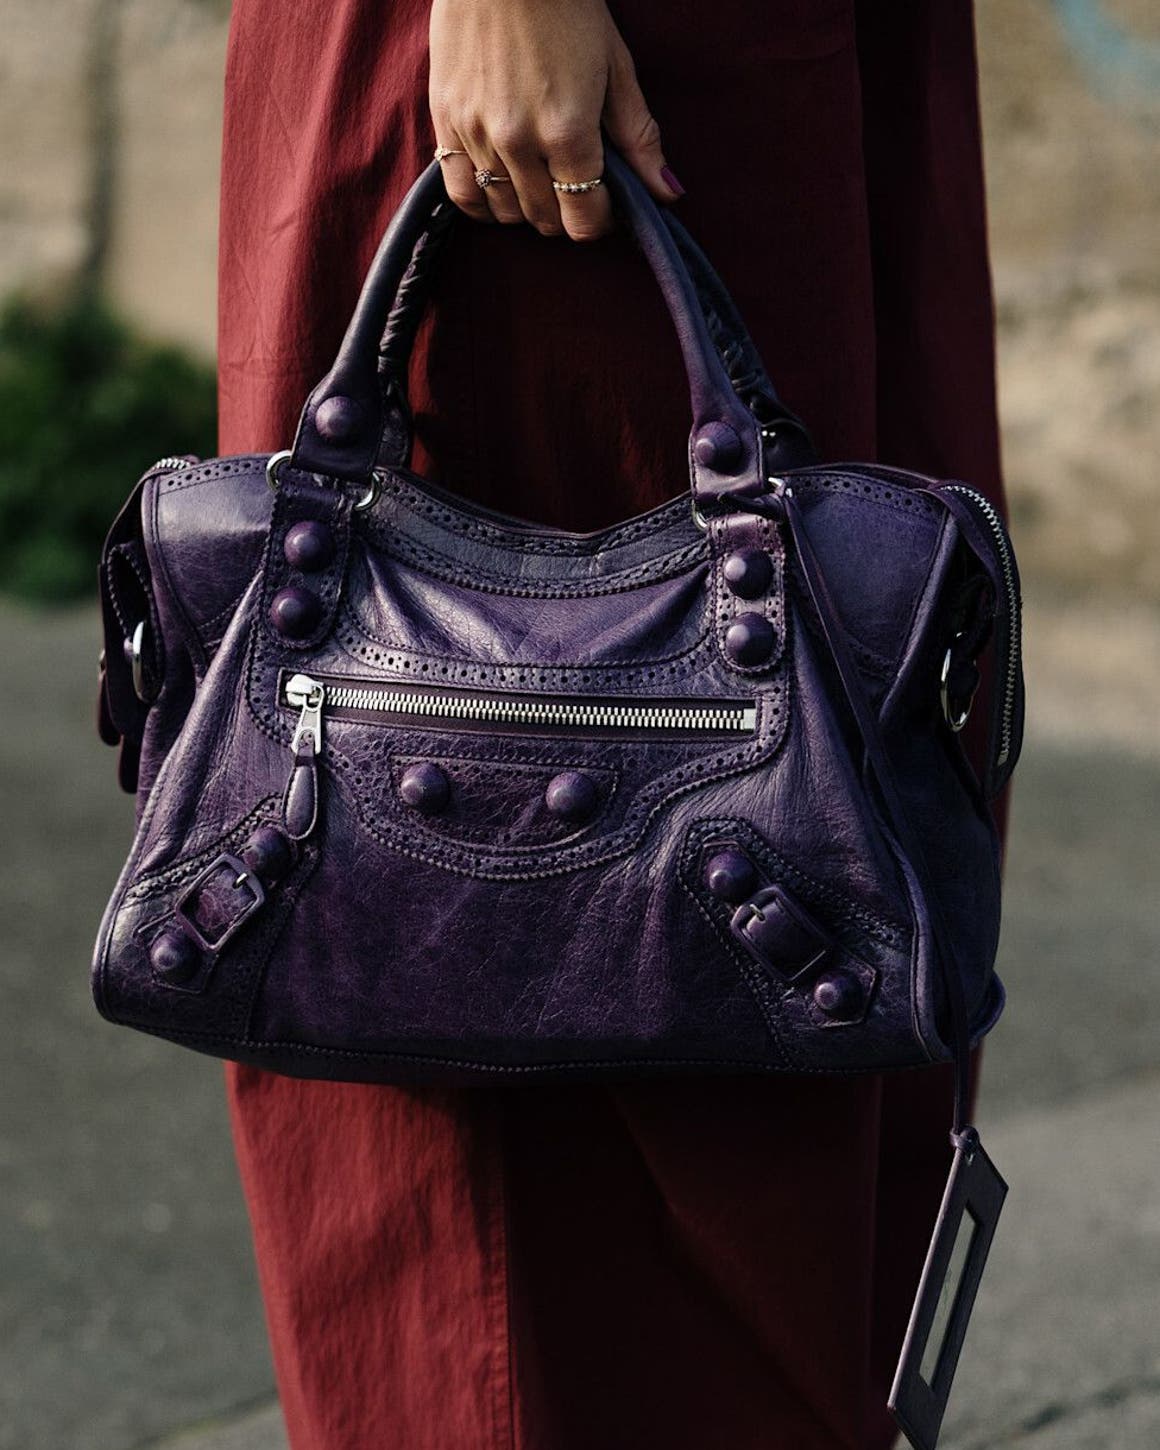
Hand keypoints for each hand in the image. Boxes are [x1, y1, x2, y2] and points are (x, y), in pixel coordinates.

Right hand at [428, 0, 683, 240]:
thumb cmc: (567, 7)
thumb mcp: (615, 68)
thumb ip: (639, 138)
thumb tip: (667, 194)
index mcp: (568, 131)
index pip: (584, 219)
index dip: (600, 220)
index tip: (605, 202)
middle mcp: (519, 142)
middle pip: (545, 219)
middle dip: (567, 213)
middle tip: (575, 184)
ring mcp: (478, 135)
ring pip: (505, 212)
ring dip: (527, 207)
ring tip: (539, 178)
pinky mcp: (446, 122)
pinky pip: (462, 193)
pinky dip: (483, 202)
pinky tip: (500, 187)